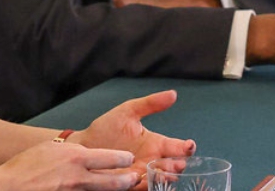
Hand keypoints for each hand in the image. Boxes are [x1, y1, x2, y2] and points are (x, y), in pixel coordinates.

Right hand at [0, 141, 137, 190]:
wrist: (9, 186)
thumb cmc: (25, 166)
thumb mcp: (51, 149)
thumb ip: (71, 152)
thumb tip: (84, 153)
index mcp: (77, 157)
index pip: (112, 158)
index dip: (124, 159)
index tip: (129, 159)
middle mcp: (79, 177)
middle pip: (115, 181)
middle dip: (129, 180)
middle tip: (136, 178)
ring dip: (117, 190)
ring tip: (126, 187)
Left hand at [72, 90, 196, 187]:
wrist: (85, 145)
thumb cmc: (107, 128)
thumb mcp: (128, 111)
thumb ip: (150, 104)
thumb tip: (172, 94)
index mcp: (156, 143)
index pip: (178, 147)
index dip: (186, 147)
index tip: (189, 146)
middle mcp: (153, 160)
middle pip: (174, 166)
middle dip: (178, 165)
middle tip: (177, 162)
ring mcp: (143, 173)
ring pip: (163, 179)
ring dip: (167, 176)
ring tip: (165, 172)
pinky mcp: (130, 184)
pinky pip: (145, 187)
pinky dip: (150, 184)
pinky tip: (148, 178)